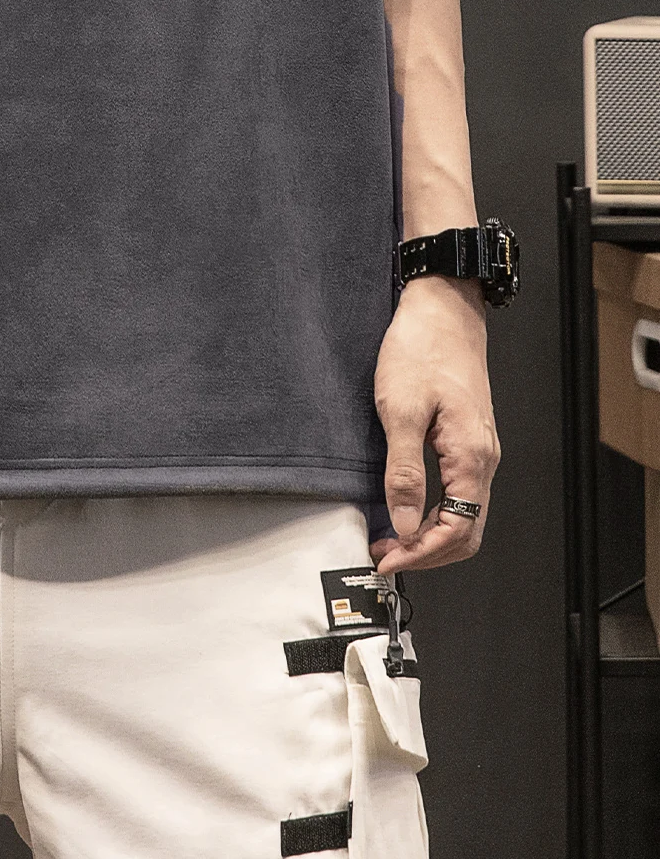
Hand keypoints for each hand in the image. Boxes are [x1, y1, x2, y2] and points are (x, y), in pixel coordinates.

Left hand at [370, 274, 499, 573]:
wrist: (442, 309)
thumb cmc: (421, 349)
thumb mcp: (400, 410)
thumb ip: (403, 472)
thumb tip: (405, 525)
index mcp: (471, 455)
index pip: (458, 530)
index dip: (422, 554)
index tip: (387, 560)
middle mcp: (483, 458)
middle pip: (466, 530)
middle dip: (427, 552)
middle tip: (386, 554)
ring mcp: (478, 449)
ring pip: (464, 513)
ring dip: (429, 533)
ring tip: (391, 536)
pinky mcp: (467, 438)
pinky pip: (458, 490)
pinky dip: (434, 510)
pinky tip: (406, 506)